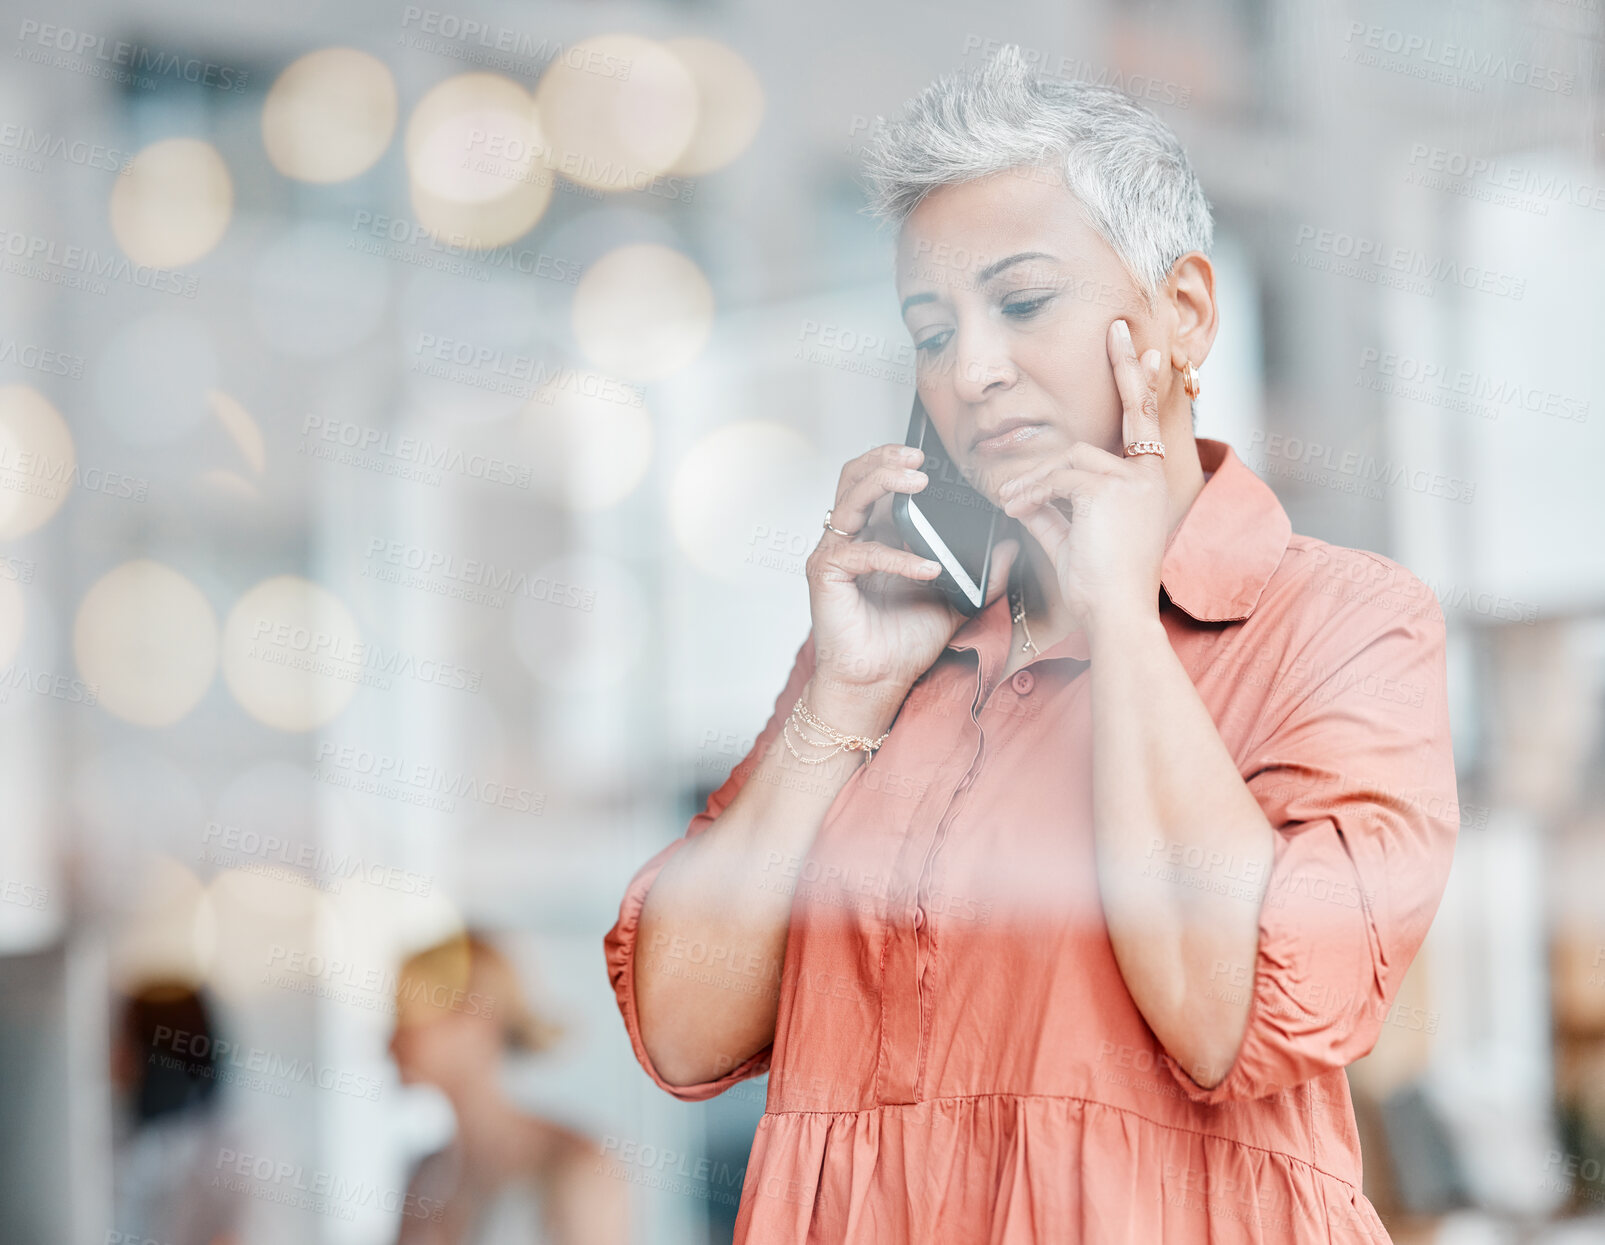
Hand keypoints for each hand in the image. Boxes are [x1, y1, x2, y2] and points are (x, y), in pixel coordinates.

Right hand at [805, 442, 1019, 729]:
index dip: (898, 461)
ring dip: (883, 481)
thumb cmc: (903, 645)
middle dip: (885, 458)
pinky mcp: (826, 575)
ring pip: (850, 498)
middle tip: (920, 456)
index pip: (876, 481)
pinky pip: (861, 552)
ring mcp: (834, 554)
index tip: (935, 457)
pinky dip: (897, 556)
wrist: (877, 684)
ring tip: (917, 480)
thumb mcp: (955, 601)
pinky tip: (927, 567)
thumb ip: (981, 574)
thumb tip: (1010, 547)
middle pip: (854, 476)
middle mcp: (850, 539)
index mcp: (875, 536)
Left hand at [995, 318, 1168, 636]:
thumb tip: (1024, 495)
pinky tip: (1014, 510)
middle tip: (1120, 329)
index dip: (1139, 386)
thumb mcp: (1069, 540)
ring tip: (1009, 505)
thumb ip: (1050, 512)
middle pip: (1132, 413)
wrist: (1113, 618)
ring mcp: (1134, 481)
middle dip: (1125, 369)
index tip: (1145, 351)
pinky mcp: (1111, 489)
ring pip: (1070, 457)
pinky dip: (1031, 493)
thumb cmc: (1098, 589)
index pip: (1141, 426)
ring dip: (1033, 480)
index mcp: (1145, 485)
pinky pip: (1058, 477)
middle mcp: (1148, 477)